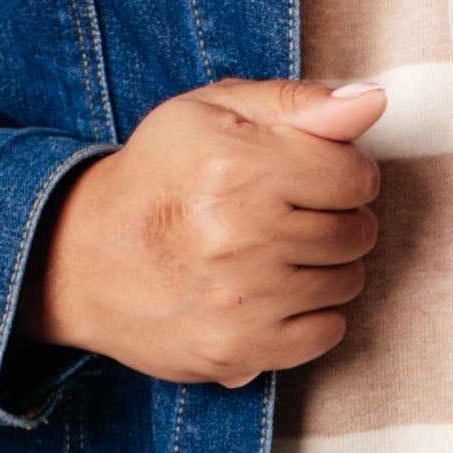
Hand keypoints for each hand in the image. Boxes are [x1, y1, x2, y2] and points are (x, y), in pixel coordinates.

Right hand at [27, 78, 386, 386]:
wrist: (79, 257)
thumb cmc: (154, 177)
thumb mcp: (212, 112)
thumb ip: (298, 104)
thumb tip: (374, 102)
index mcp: (238, 166)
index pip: (356, 176)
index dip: (343, 171)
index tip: (313, 175)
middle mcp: (242, 235)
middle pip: (356, 231)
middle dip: (336, 218)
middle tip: (290, 214)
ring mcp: (242, 300)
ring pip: (347, 282)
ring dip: (326, 266)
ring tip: (278, 252)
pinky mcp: (239, 350)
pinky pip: (326, 333)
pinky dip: (313, 314)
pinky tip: (276, 292)